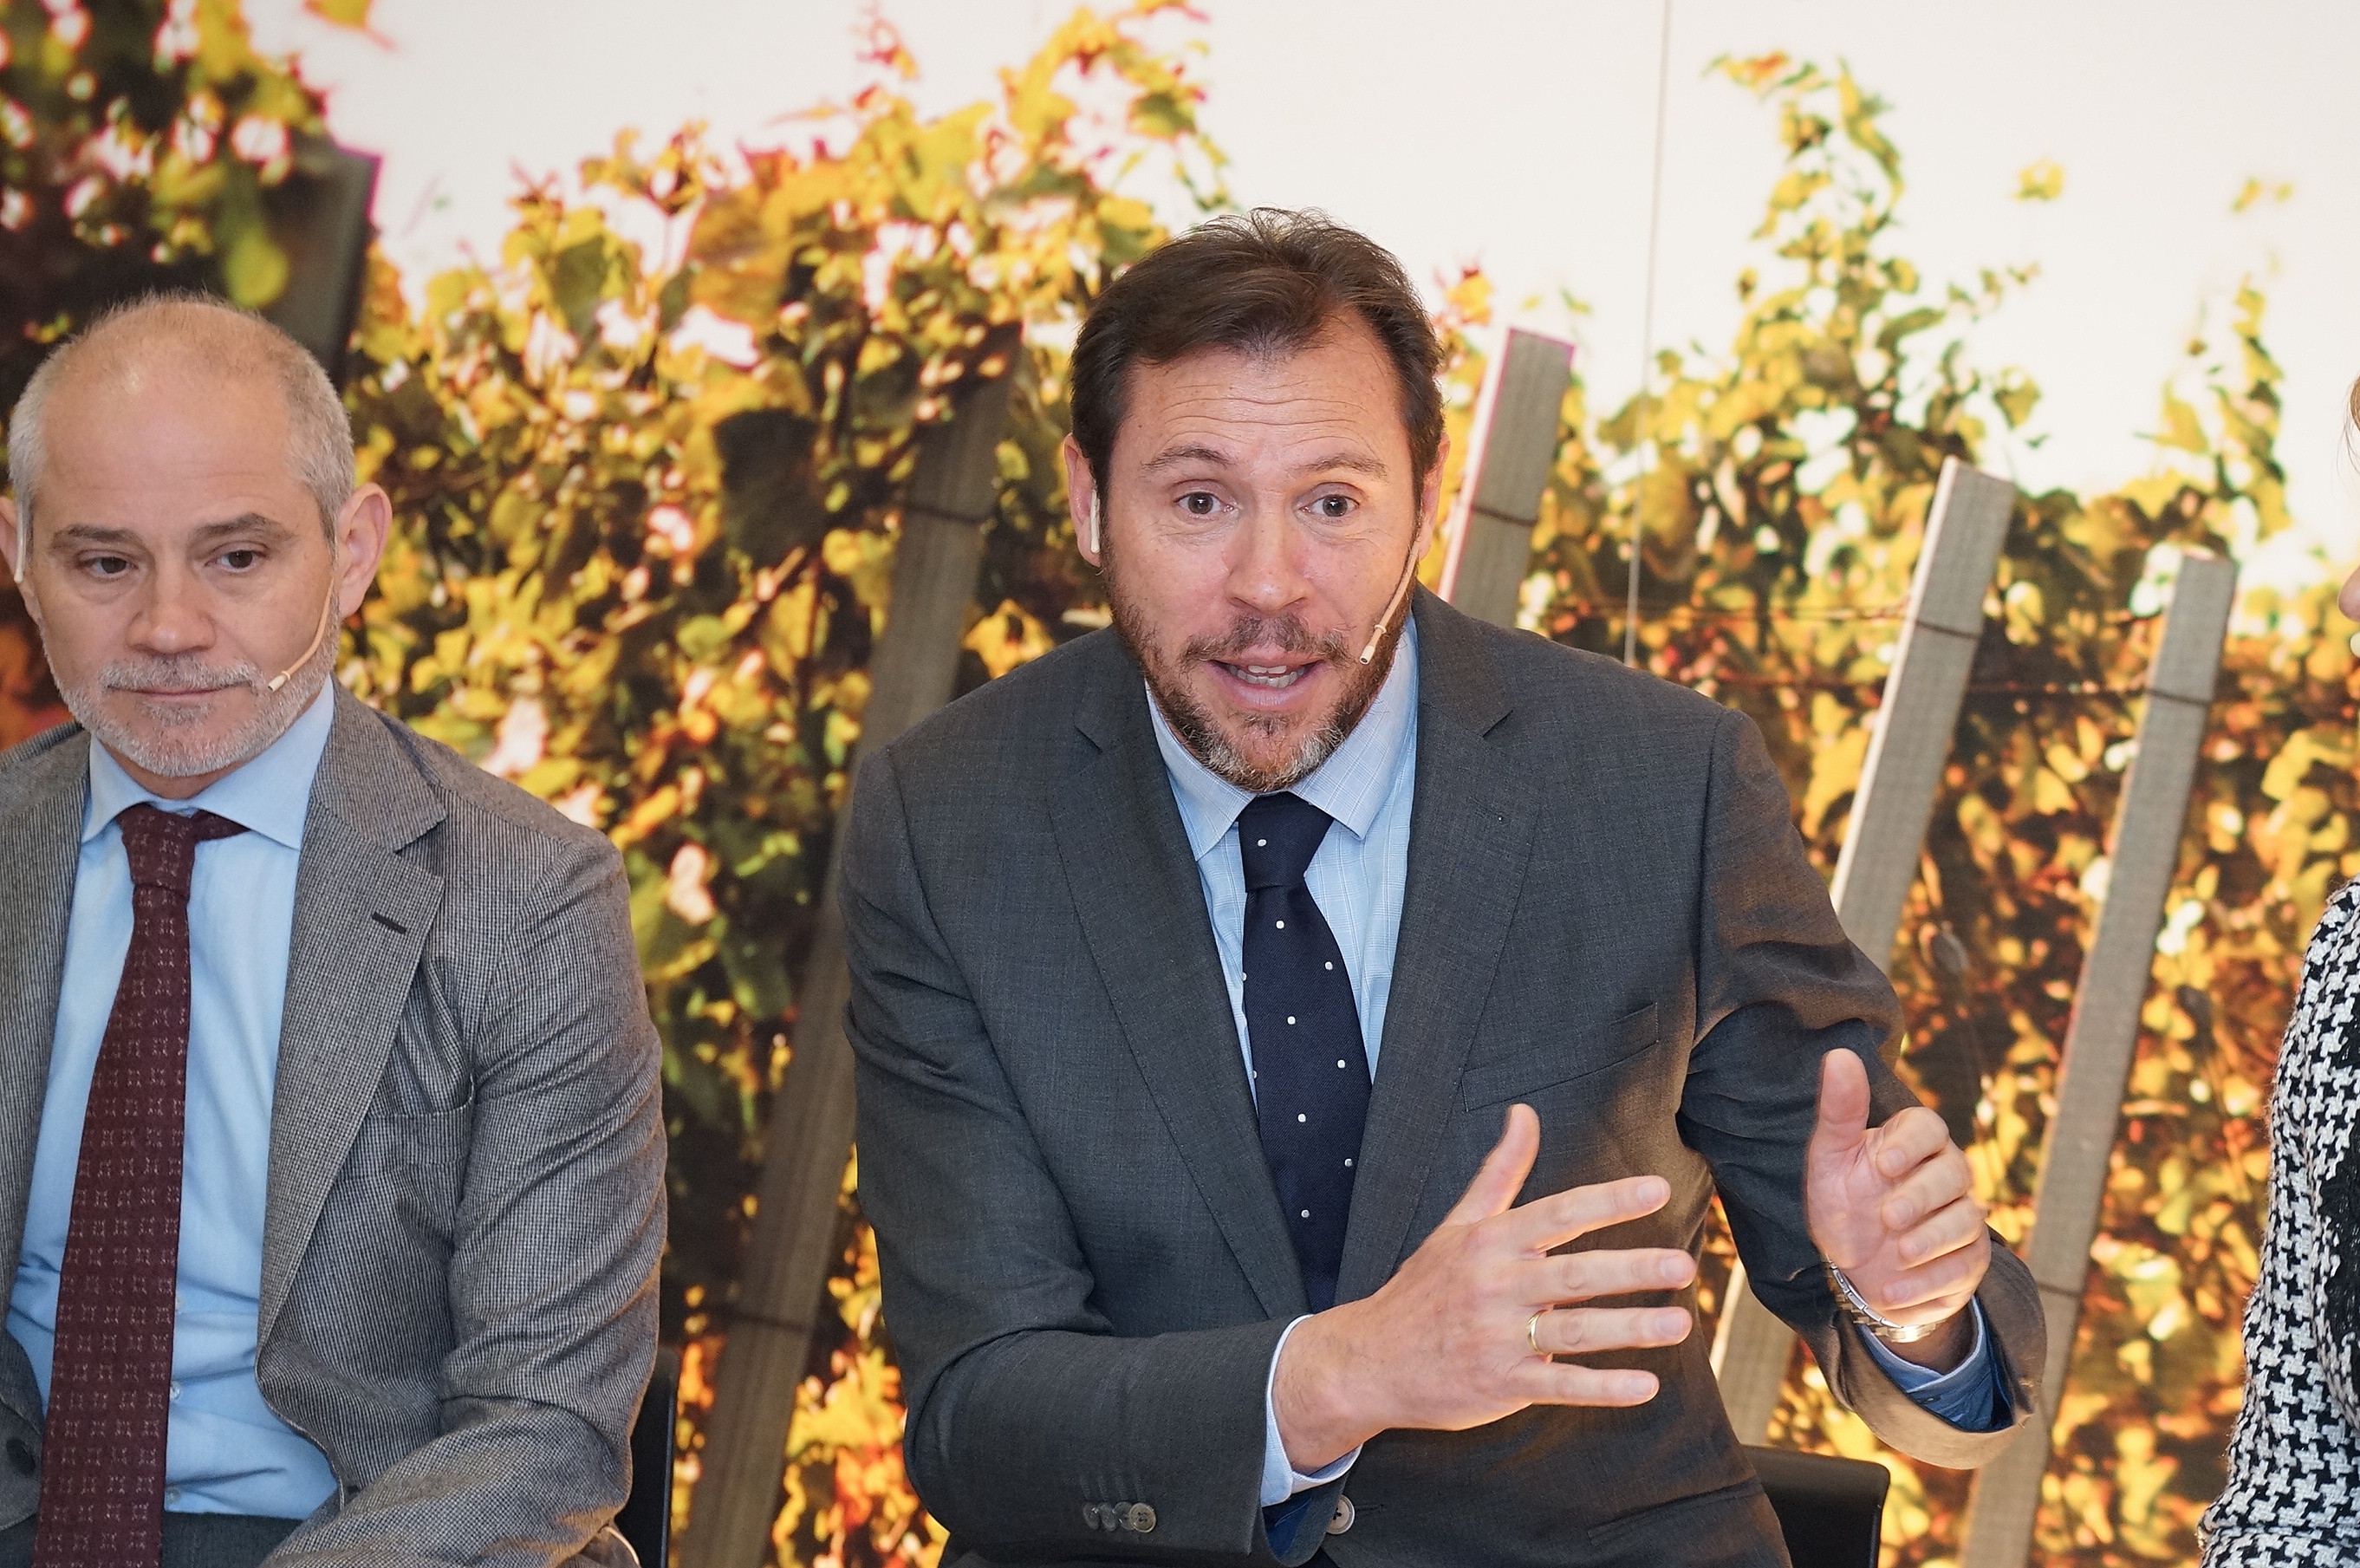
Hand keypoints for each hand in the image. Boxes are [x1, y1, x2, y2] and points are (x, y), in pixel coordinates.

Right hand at [1272, 1104, 1695, 1471]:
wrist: (1369, 1360)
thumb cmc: (1424, 1289)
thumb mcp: (1456, 1224)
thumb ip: (1499, 1171)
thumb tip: (1524, 1113)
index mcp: (1489, 1241)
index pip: (1558, 1213)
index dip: (1609, 1200)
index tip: (1656, 1189)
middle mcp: (1495, 1285)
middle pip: (1573, 1274)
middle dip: (1631, 1269)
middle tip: (1682, 1265)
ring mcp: (1497, 1337)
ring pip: (1573, 1330)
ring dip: (1628, 1328)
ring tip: (1679, 1324)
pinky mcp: (1500, 1384)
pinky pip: (1559, 1386)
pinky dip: (1602, 1388)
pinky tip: (1644, 1386)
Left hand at [1804, 1049, 1989, 1368]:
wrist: (1855, 1269)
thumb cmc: (1843, 1203)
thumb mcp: (1830, 1160)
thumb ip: (1838, 1112)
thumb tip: (1840, 1054)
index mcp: (1911, 1143)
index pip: (1928, 1126)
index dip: (1912, 1143)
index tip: (1884, 1162)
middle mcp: (1945, 1175)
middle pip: (1954, 1172)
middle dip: (1922, 1196)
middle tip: (1887, 1217)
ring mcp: (1962, 1218)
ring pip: (1967, 1220)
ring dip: (1931, 1240)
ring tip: (1896, 1254)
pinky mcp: (1970, 1260)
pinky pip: (1965, 1267)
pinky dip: (1928, 1282)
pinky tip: (1891, 1291)